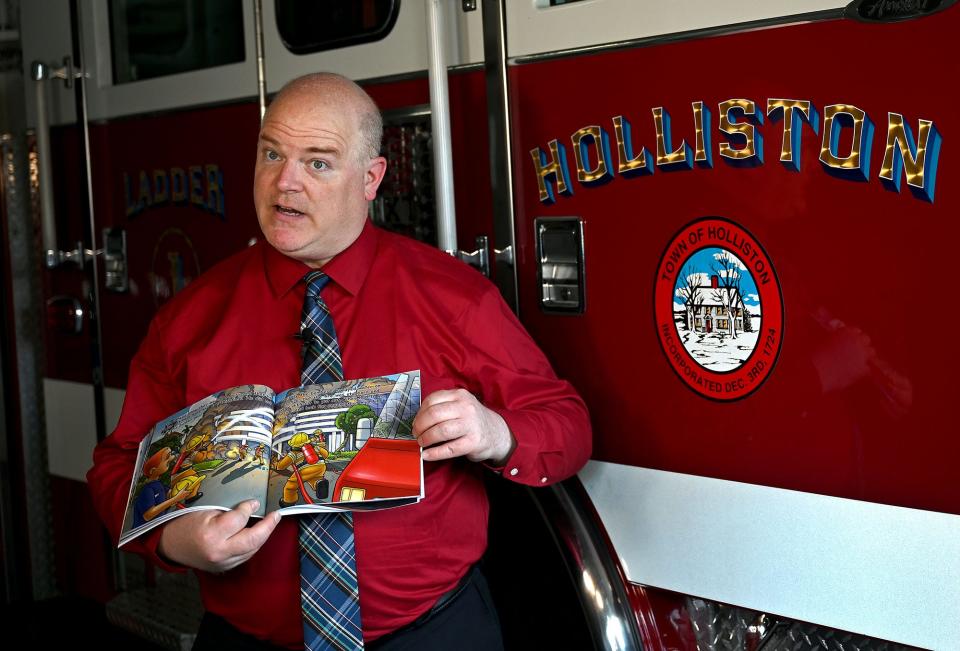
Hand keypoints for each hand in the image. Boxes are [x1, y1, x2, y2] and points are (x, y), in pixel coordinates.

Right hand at [157, 499, 279, 572]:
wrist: (169, 545)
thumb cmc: (185, 523)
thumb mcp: (204, 510)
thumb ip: (229, 510)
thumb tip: (253, 506)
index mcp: (212, 534)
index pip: (239, 519)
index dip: (249, 508)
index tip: (255, 502)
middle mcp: (219, 552)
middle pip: (252, 540)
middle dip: (268, 526)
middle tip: (276, 515)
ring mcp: (222, 564)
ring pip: (252, 550)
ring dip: (262, 536)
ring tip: (269, 523)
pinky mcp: (223, 569)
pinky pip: (244, 557)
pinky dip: (252, 545)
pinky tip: (256, 535)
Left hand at [414, 389, 515, 463]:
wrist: (496, 433)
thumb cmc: (471, 420)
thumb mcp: (460, 405)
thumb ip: (442, 407)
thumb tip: (417, 420)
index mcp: (459, 395)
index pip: (432, 400)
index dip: (419, 413)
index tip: (416, 422)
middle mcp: (466, 407)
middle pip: (434, 415)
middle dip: (420, 426)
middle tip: (416, 434)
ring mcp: (470, 425)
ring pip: (441, 431)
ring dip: (426, 439)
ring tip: (422, 443)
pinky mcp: (473, 442)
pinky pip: (449, 449)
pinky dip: (434, 453)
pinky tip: (427, 455)